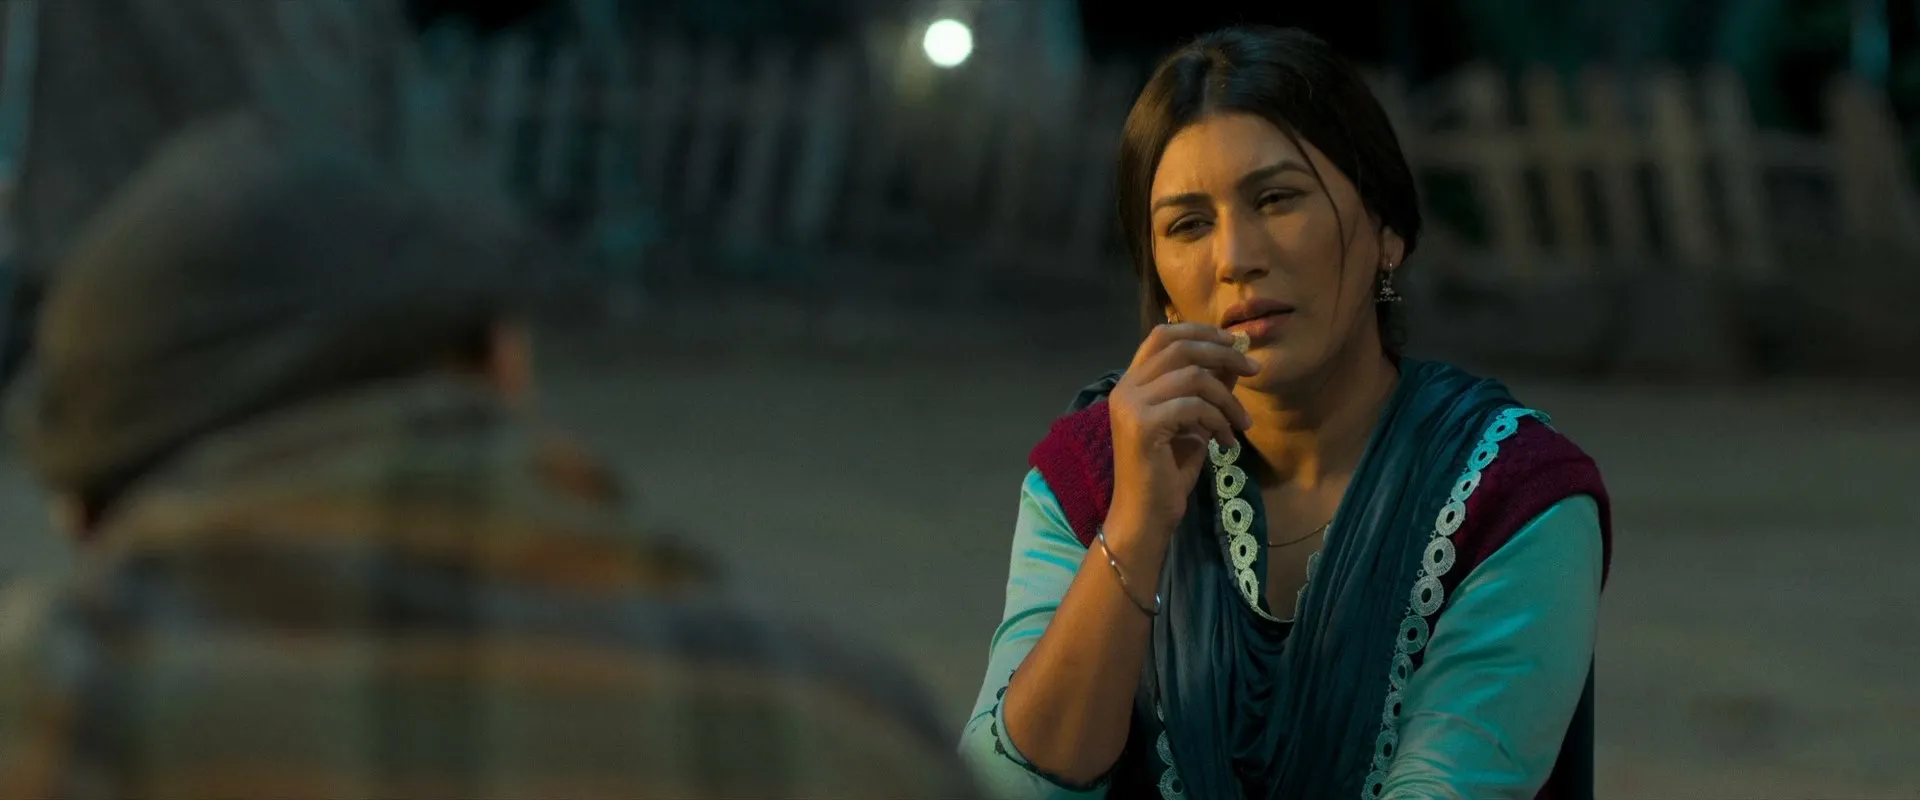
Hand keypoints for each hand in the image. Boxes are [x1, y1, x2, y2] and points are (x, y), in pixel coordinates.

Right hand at [1105, 323, 1257, 541]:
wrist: (1145, 516)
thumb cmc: (1166, 473)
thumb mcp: (1193, 423)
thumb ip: (1206, 390)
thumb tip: (1233, 359)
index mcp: (1131, 383)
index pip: (1162, 335)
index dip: (1199, 331)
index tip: (1233, 342)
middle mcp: (1125, 389)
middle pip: (1180, 348)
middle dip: (1223, 354)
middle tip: (1254, 369)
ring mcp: (1131, 406)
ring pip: (1193, 376)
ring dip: (1228, 398)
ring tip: (1243, 423)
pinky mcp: (1144, 426)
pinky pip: (1194, 406)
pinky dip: (1219, 421)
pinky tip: (1226, 443)